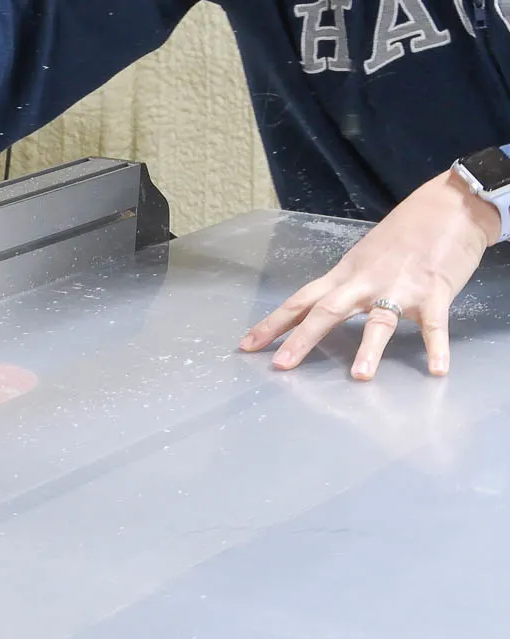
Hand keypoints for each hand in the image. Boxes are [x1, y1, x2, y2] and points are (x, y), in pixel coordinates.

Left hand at [240, 169, 499, 378]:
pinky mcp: (434, 292)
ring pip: (379, 321)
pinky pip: (434, 325)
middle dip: (301, 339)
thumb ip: (343, 286)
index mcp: (344, 275)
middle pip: (326, 311)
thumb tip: (317, 310)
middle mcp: (365, 282)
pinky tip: (436, 369)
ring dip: (369, 349)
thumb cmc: (404, 233)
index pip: (300, 301)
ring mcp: (399, 287)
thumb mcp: (363, 258)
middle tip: (280, 366)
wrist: (449, 205)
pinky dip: (436, 348)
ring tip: (359, 376)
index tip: (246, 346)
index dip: (272, 324)